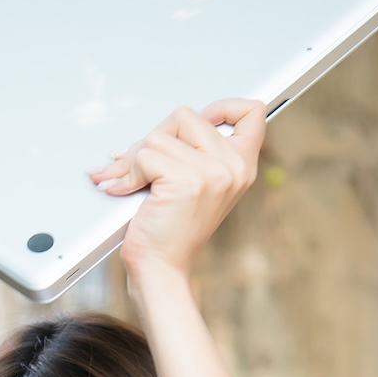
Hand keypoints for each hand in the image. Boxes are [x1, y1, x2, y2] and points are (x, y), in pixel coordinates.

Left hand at [89, 99, 264, 280]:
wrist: (162, 270)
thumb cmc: (171, 232)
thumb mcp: (194, 186)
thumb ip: (192, 153)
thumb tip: (161, 126)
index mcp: (241, 165)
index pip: (252, 111)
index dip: (222, 106)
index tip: (200, 120)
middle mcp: (233, 166)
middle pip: (186, 116)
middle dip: (154, 139)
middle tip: (142, 167)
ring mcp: (213, 172)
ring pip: (159, 135)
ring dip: (134, 160)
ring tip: (133, 184)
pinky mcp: (188, 181)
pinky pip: (145, 155)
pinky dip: (126, 174)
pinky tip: (125, 190)